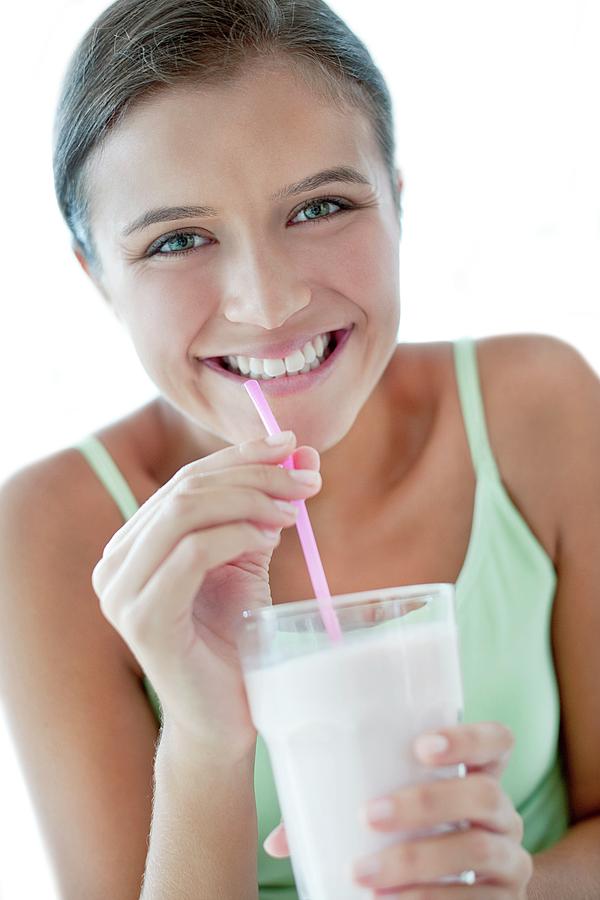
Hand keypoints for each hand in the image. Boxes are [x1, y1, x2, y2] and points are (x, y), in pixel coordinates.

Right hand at [91, 432, 320, 762]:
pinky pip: (191, 552)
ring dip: (248, 499)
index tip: (291, 444)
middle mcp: (115, 563)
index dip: (240, 455)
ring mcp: (121, 591)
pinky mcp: (142, 619)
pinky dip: (235, 534)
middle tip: (307, 481)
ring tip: (293, 511)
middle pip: (185, 489)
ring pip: (183, 512)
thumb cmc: (234, 639)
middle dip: (253, 474)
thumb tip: (299, 451)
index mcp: (134, 544)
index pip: (185, 480)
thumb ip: (261, 507)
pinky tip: (270, 536)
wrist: (225, 717)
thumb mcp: (246, 559)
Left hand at [265, 722, 532, 897]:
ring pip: (478, 848)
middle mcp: (502, 813)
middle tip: (368, 814)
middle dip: (424, 801)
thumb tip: (277, 839)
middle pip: (483, 793)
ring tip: (364, 874)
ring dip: (418, 860)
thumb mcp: (395, 817)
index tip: (421, 745)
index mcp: (478, 775)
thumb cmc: (416, 839)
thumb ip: (343, 812)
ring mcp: (510, 859)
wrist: (463, 896)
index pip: (496, 740)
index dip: (467, 736)